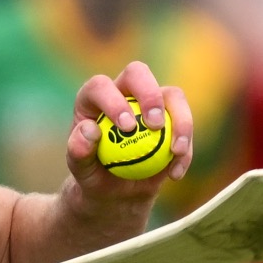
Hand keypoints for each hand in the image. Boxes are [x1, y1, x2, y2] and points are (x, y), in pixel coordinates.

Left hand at [67, 61, 193, 188]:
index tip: (127, 127)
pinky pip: (185, 125)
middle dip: (149, 94)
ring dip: (180, 120)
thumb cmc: (93, 174)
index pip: (100, 86)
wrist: (115, 189)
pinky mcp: (172, 119)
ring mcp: (150, 102)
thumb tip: (90, 129)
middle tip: (155, 126)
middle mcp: (122, 92)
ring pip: (172, 95)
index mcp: (93, 97)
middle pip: (137, 73)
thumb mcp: (79, 169)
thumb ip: (78, 150)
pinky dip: (185, 150)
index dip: (113, 101)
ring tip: (176, 152)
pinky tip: (175, 173)